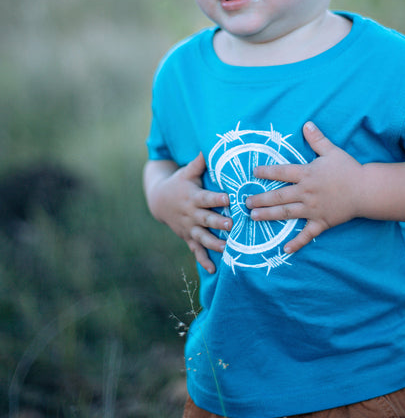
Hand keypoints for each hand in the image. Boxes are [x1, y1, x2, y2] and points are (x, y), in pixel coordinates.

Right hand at [145, 154, 232, 273]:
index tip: (229, 198)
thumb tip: (209, 147)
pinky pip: (196, 250)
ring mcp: (189, 228)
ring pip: (202, 237)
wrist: (159, 201)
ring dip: (214, 243)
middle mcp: (191, 214)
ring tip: (226, 248)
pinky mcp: (188, 238)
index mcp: (193, 197)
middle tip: (231, 225)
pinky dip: (204, 260)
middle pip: (206, 219)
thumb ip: (200, 162)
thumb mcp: (187, 172)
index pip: (207, 198)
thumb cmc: (180, 183)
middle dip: (218, 223)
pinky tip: (214, 270)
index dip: (217, 199)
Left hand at [247, 122, 361, 253]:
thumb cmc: (349, 169)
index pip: (283, 172)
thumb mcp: (332, 151)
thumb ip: (317, 139)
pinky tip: (284, 250)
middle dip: (261, 199)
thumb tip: (307, 123)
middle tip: (246, 202)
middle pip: (279, 195)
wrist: (366, 190)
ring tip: (254, 217)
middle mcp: (306, 192)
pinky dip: (296, 243)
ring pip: (286, 213)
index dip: (267, 171)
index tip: (254, 173)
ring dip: (269, 215)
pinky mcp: (321, 222)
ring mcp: (313, 209)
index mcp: (307, 174)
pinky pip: (307, 234)